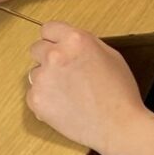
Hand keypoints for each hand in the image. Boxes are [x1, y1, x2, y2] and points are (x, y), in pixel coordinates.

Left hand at [25, 21, 146, 153]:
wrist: (118, 126)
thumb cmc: (120, 93)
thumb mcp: (110, 55)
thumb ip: (85, 44)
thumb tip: (67, 42)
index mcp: (75, 40)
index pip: (48, 28)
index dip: (54, 39)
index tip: (56, 46)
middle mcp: (55, 55)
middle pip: (36, 49)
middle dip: (47, 58)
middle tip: (64, 72)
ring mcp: (43, 78)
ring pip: (35, 72)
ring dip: (47, 79)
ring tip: (69, 93)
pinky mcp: (36, 99)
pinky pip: (33, 94)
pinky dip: (44, 99)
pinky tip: (64, 106)